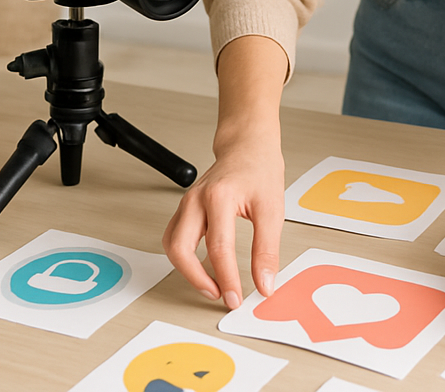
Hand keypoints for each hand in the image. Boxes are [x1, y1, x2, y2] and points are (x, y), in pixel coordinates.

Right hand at [163, 129, 284, 309]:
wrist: (248, 146)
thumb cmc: (260, 169)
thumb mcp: (272, 208)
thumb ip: (267, 249)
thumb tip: (264, 283)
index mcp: (219, 196)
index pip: (218, 248)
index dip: (227, 279)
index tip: (236, 298)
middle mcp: (197, 199)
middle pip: (181, 249)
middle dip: (197, 279)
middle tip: (220, 295)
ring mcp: (187, 202)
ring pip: (172, 245)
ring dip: (187, 271)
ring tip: (212, 285)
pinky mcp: (185, 207)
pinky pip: (174, 238)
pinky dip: (184, 257)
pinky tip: (202, 266)